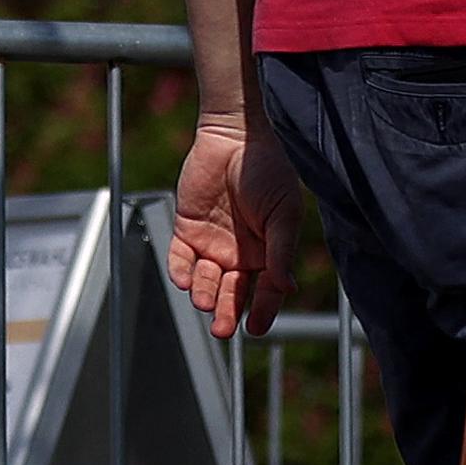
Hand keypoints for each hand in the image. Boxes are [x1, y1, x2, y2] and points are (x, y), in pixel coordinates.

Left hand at [171, 120, 301, 338]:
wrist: (237, 135)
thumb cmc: (269, 169)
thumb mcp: (284, 213)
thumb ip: (281, 251)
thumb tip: (285, 286)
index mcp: (268, 252)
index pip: (266, 290)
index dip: (262, 310)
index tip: (256, 328)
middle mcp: (240, 253)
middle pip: (232, 292)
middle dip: (227, 312)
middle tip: (222, 329)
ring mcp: (212, 242)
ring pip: (205, 280)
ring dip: (204, 293)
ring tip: (204, 300)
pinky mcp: (187, 228)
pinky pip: (180, 258)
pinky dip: (181, 271)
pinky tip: (185, 280)